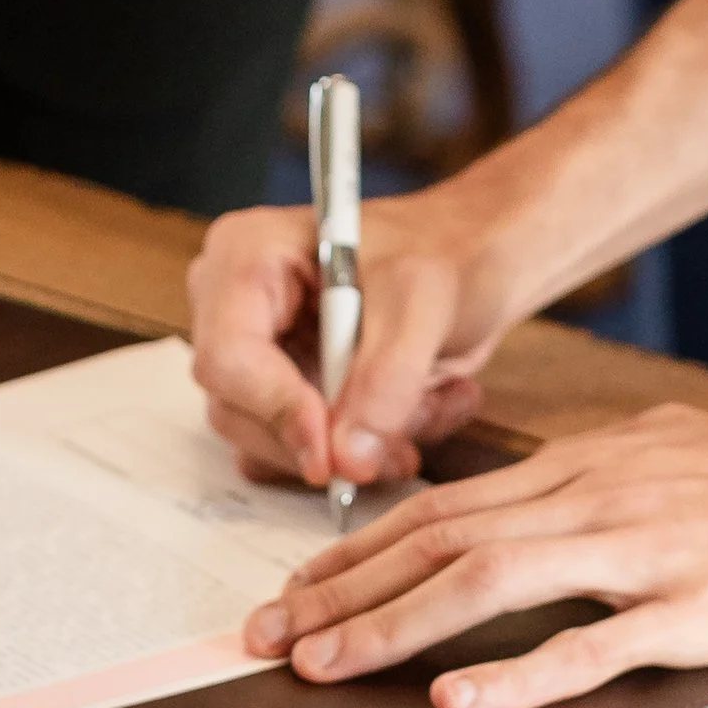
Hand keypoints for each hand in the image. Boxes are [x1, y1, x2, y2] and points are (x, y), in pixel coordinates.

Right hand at [188, 177, 525, 496]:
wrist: (479, 257)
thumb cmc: (447, 248)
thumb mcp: (424, 299)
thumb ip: (386, 378)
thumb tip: (348, 459)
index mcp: (246, 255)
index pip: (228, 356)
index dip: (277, 410)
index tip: (334, 454)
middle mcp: (236, 308)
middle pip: (240, 411)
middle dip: (327, 439)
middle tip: (401, 445)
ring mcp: (261, 356)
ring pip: (276, 444)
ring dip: (360, 446)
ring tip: (428, 407)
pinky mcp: (292, 396)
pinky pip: (310, 453)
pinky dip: (371, 448)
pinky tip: (422, 408)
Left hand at [242, 400, 707, 707]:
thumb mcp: (680, 451)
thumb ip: (607, 473)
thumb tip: (547, 492)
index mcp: (593, 462)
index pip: (444, 504)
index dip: (356, 550)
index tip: (292, 591)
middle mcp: (599, 494)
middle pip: (438, 537)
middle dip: (338, 589)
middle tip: (260, 638)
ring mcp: (644, 552)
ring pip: (487, 580)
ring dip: (390, 625)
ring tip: (320, 666)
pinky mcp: (695, 612)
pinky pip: (589, 648)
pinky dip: (513, 674)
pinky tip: (455, 699)